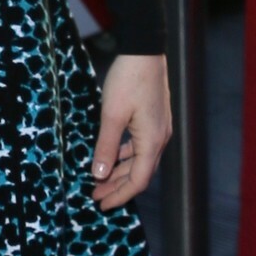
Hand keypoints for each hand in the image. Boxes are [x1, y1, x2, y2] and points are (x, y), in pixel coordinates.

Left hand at [91, 52, 171, 210]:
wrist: (144, 51)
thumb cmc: (129, 80)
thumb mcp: (112, 115)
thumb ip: (106, 146)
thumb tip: (100, 174)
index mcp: (152, 140)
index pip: (138, 180)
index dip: (120, 195)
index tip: (102, 204)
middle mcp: (160, 138)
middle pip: (140, 173)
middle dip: (117, 187)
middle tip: (95, 195)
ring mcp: (159, 128)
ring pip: (140, 160)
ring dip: (120, 172)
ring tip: (100, 180)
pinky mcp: (153, 119)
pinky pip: (140, 146)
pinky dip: (126, 156)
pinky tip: (113, 157)